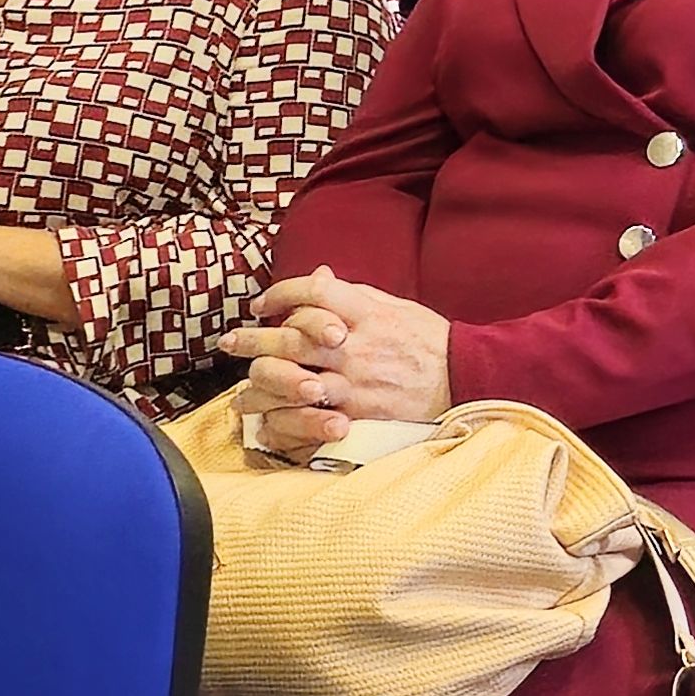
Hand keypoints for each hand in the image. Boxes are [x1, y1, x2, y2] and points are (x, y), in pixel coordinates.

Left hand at [214, 269, 459, 455]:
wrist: (465, 380)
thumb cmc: (429, 341)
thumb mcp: (395, 306)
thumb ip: (352, 293)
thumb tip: (318, 277)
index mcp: (367, 313)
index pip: (312, 292)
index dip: (280, 293)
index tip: (262, 303)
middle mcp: (356, 345)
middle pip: (291, 336)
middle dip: (253, 338)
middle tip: (230, 341)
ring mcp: (355, 382)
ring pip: (293, 379)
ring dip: (260, 383)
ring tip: (242, 389)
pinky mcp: (359, 413)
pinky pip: (312, 416)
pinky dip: (285, 418)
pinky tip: (269, 418)